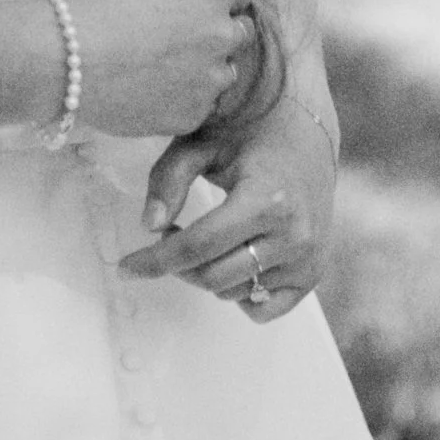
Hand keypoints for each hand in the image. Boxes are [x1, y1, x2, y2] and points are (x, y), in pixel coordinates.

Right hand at [59, 0, 257, 139]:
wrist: (63, 57)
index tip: (190, 3)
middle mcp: (223, 37)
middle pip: (239, 33)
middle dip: (217, 30)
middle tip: (178, 34)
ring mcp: (210, 81)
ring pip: (223, 73)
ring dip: (205, 67)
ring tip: (163, 64)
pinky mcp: (192, 116)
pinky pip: (201, 105)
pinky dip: (184, 97)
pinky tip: (153, 87)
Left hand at [119, 71, 337, 316]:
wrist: (306, 132)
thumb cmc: (249, 131)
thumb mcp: (202, 142)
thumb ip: (170, 179)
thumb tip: (149, 226)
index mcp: (267, 199)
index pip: (199, 245)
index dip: (155, 260)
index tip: (125, 267)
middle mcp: (294, 234)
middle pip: (213, 277)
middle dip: (177, 264)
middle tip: (168, 235)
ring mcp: (307, 258)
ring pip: (233, 292)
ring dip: (206, 273)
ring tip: (203, 237)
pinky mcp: (313, 272)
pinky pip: (266, 309)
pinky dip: (240, 294)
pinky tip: (231, 262)